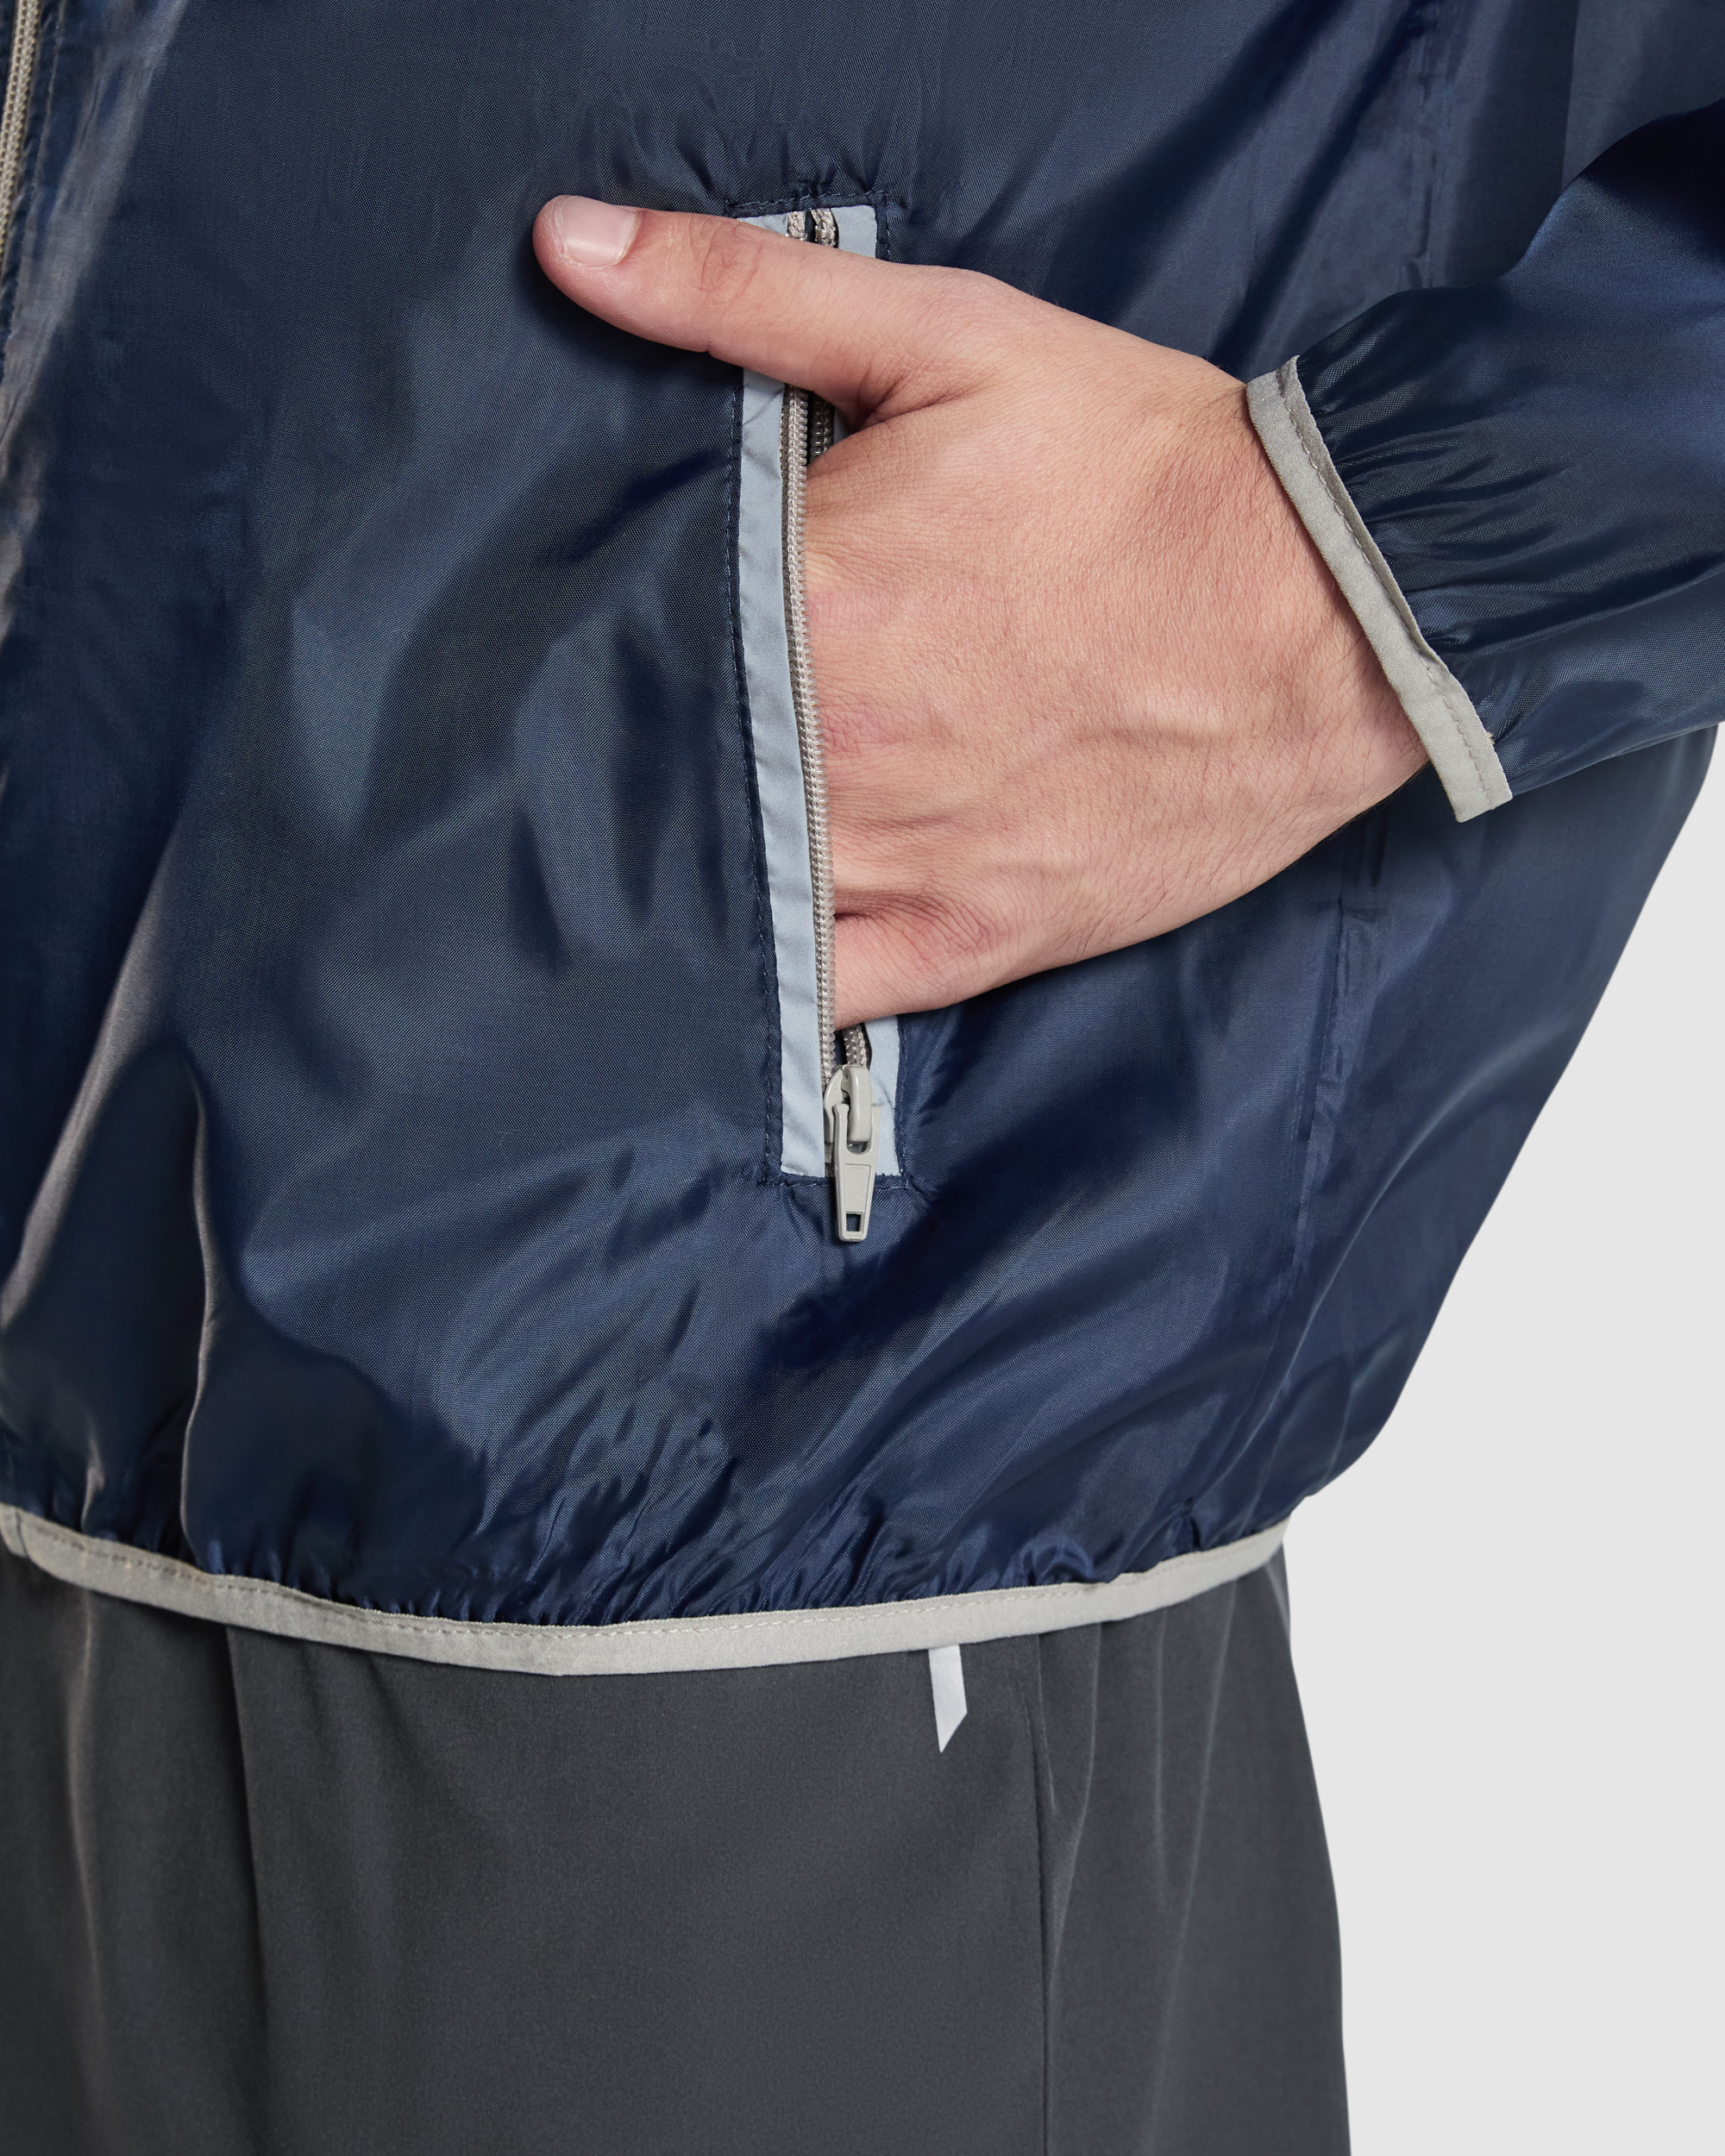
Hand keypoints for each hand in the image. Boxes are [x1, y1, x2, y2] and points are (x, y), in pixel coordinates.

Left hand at [533, 198, 1424, 1028]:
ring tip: (610, 851)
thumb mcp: (949, 335)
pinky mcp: (970, 940)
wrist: (1333, 608)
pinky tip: (710, 961)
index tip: (546, 635)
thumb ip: (743, 292)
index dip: (578, 633)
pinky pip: (824, 994)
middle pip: (655, 767)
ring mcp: (902, 860)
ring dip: (667, 868)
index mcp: (809, 598)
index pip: (622, 631)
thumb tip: (570, 244)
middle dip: (609, 753)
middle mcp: (837, 749)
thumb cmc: (1147, 473)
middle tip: (557, 748)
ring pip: (721, 891)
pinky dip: (761, 983)